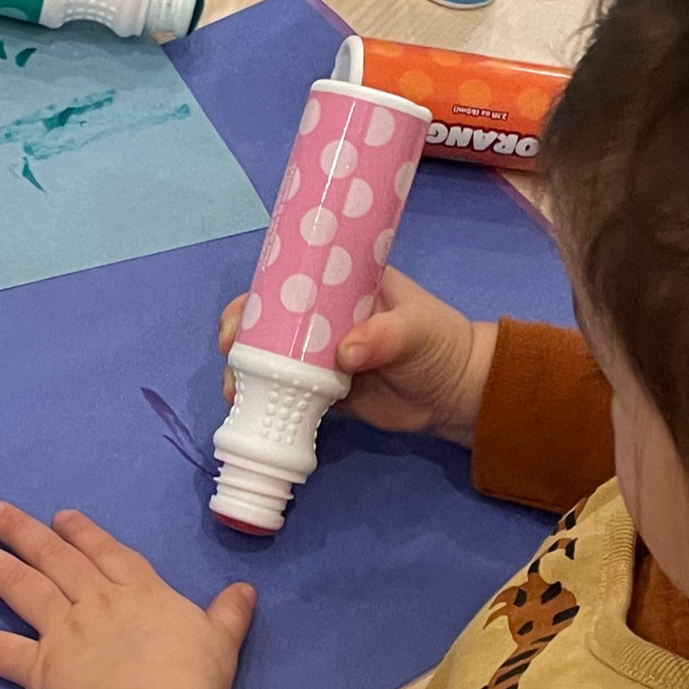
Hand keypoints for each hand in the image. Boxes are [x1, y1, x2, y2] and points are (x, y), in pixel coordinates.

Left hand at [0, 500, 254, 688]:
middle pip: (53, 558)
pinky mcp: (39, 668)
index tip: (63, 516)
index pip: (107, 554)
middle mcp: (96, 602)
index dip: (84, 533)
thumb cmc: (193, 681)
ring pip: (18, 587)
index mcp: (140, 592)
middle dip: (22, 531)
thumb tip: (245, 591)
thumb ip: (229, 615)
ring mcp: (63, 631)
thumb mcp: (222, 642)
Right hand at [219, 268, 497, 442]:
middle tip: (229, 349)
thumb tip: (344, 353)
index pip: (293, 278)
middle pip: (271, 318)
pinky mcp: (325, 390)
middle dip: (242, 332)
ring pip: (273, 357)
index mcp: (343, 285)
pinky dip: (268, 400)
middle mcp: (325, 317)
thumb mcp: (416, 331)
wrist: (458, 396)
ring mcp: (322, 354)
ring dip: (248, 370)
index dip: (260, 291)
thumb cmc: (440, 345)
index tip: (240, 311)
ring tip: (234, 389)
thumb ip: (384, 337)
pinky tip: (249, 410)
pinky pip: (288, 392)